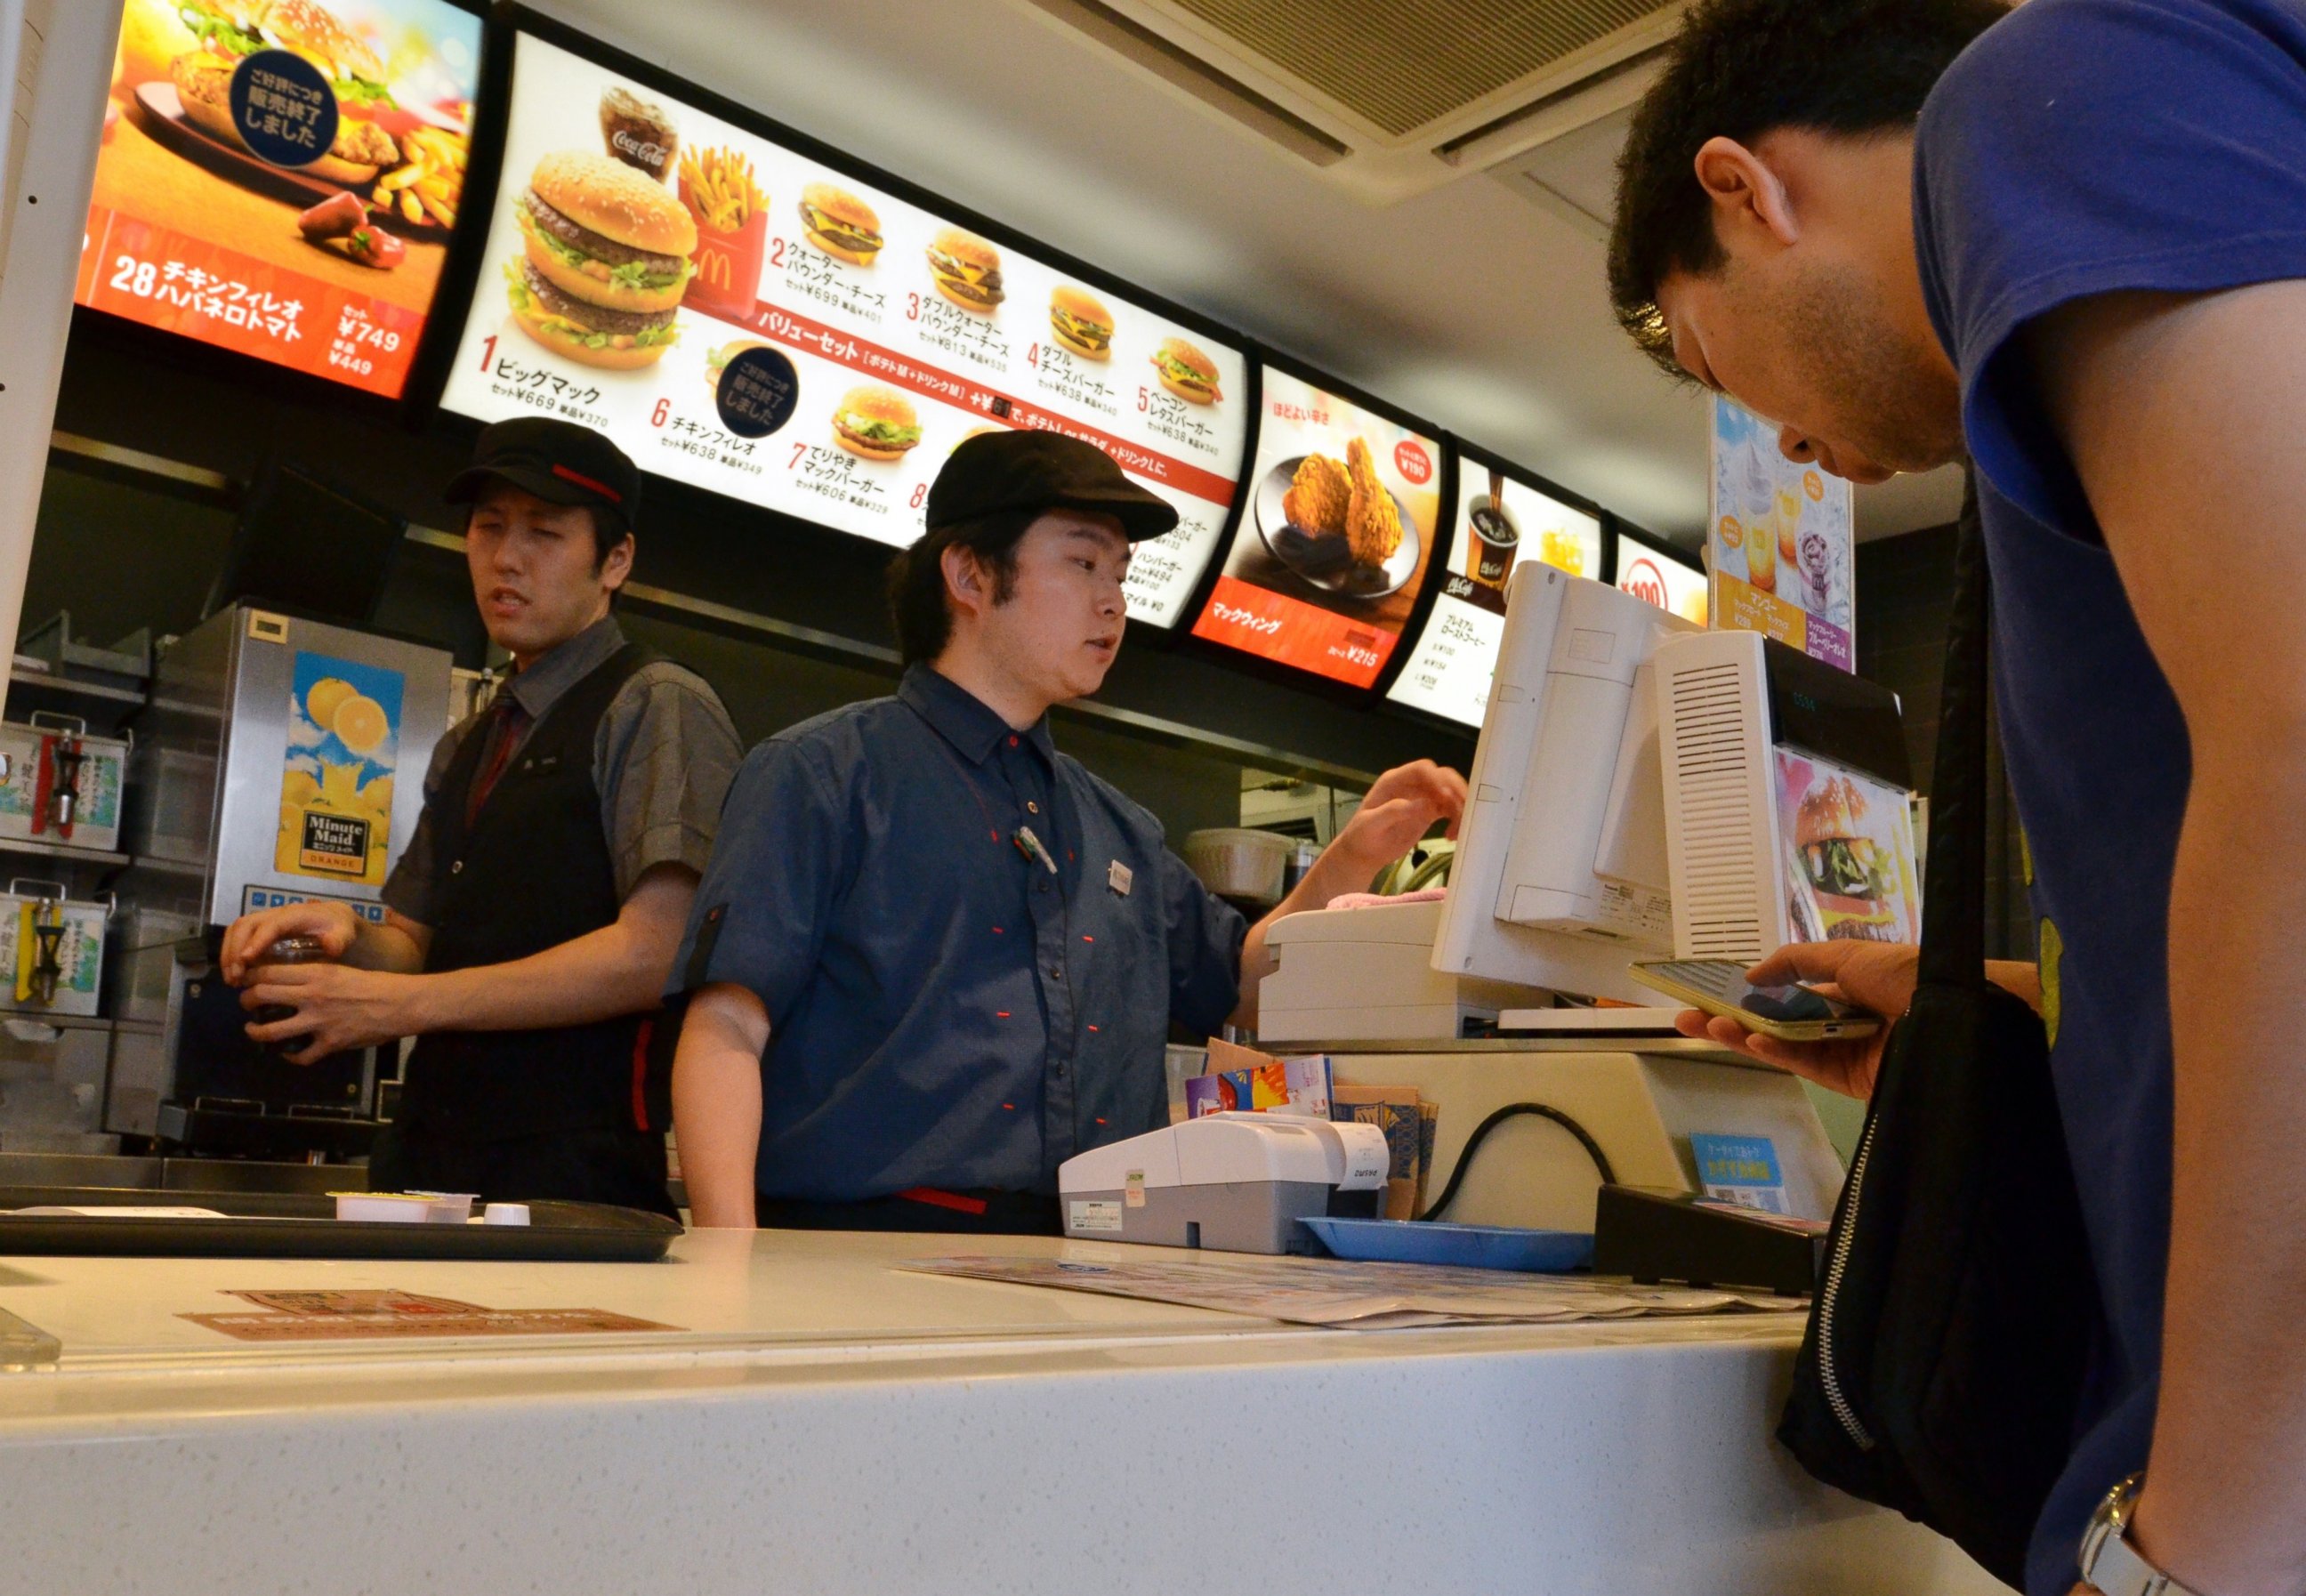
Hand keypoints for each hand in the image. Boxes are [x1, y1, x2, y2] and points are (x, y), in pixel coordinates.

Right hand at [220, 899, 360, 985]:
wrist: (336, 921)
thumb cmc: (339, 928)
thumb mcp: (345, 932)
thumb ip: (339, 939)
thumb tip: (329, 946)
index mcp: (295, 915)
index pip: (271, 925)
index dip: (257, 940)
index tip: (247, 960)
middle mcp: (274, 914)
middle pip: (245, 925)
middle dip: (235, 950)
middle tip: (236, 977)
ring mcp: (264, 921)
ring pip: (236, 930)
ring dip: (228, 954)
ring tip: (232, 980)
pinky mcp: (258, 930)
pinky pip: (237, 937)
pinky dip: (230, 955)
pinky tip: (235, 977)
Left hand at [239, 962, 420, 1064]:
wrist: (401, 1004)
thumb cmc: (376, 984)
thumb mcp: (342, 970)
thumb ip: (316, 975)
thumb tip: (292, 980)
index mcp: (316, 974)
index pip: (269, 972)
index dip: (250, 976)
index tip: (246, 979)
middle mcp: (312, 997)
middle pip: (262, 996)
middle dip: (247, 1001)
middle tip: (247, 1003)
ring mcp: (319, 1022)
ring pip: (272, 1031)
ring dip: (256, 1032)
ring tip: (252, 1030)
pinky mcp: (330, 1043)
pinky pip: (301, 1055)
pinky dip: (290, 1057)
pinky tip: (288, 1054)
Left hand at [1332, 760, 1467, 878]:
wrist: (1363, 853)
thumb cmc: (1361, 836)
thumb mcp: (1371, 824)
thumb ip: (1394, 811)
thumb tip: (1423, 804)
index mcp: (1394, 781)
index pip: (1421, 770)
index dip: (1437, 779)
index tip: (1447, 796)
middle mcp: (1411, 785)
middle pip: (1441, 777)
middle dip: (1456, 791)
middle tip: (1465, 810)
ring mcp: (1422, 798)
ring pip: (1449, 794)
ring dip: (1459, 808)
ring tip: (1458, 830)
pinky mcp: (1429, 813)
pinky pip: (1449, 810)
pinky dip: (1456, 819)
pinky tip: (1453, 835)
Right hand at [1675, 941, 1919, 1100]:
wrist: (1957, 1014)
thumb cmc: (1906, 975)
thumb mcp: (1848, 954)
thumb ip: (1796, 962)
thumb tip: (1752, 974)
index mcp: (1845, 988)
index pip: (1788, 993)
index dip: (1750, 993)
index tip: (1713, 991)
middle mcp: (1841, 1020)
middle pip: (1778, 1021)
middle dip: (1734, 1017)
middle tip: (1689, 1014)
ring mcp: (1842, 1050)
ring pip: (1784, 1044)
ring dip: (1744, 1036)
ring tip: (1705, 1025)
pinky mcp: (1848, 1079)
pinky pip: (1803, 1064)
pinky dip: (1774, 1053)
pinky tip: (1750, 1042)